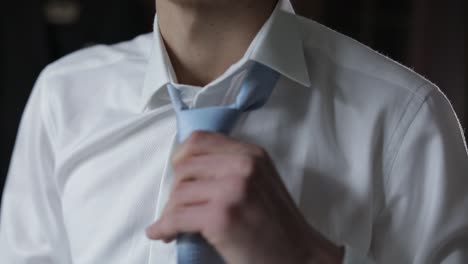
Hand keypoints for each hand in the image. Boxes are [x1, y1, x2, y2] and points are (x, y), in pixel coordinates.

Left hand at [146, 131, 343, 263]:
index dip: (181, 156)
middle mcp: (243, 166)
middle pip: (185, 166)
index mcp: (251, 154)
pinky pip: (176, 217)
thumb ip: (232, 166)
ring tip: (174, 225)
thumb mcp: (261, 180)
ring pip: (179, 192)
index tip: (178, 173)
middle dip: (175, 189)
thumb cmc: (277, 224)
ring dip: (170, 211)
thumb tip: (186, 166)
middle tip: (178, 207)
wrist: (300, 256)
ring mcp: (232, 190)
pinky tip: (162, 234)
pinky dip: (164, 227)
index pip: (200, 139)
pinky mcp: (221, 217)